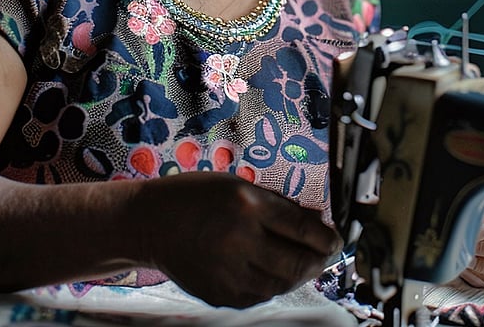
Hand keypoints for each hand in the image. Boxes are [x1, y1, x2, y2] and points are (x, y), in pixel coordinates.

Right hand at [134, 171, 340, 307]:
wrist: (149, 223)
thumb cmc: (195, 197)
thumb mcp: (238, 186)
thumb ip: (277, 205)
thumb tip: (316, 224)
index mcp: (247, 205)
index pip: (304, 229)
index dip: (327, 238)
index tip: (334, 239)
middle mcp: (239, 240)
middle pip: (298, 263)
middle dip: (318, 261)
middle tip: (323, 255)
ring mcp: (228, 271)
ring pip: (281, 284)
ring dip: (297, 275)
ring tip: (299, 264)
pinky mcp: (218, 293)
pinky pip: (259, 296)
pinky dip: (272, 285)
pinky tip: (271, 272)